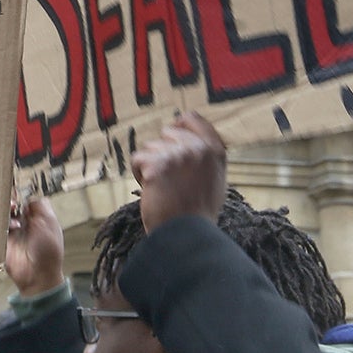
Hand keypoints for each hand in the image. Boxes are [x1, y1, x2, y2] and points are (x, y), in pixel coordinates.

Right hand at [5, 196, 66, 296]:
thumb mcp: (50, 223)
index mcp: (38, 217)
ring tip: (9, 214)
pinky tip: (4, 226)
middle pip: (11, 205)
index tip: (15, 190)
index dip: (20, 194)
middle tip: (10, 203)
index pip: (25, 199)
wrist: (37, 275)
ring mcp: (13, 232)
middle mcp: (24, 223)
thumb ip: (40, 206)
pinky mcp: (2, 241)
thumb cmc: (48, 251)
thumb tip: (28, 197)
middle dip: (9, 201)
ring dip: (3, 212)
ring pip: (2, 215)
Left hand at [135, 112, 227, 234]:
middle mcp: (198, 148)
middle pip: (167, 133)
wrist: (187, 234)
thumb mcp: (215, 178)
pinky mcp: (157, 164)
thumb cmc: (198, 211)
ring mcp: (178, 155)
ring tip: (162, 187)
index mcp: (215, 150)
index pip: (192, 118)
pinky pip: (138, 159)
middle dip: (162, 152)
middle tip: (169, 178)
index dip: (178, 126)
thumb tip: (186, 136)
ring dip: (150, 165)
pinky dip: (139, 174)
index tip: (171, 138)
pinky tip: (152, 190)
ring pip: (150, 147)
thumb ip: (204, 155)